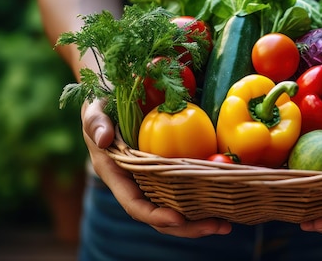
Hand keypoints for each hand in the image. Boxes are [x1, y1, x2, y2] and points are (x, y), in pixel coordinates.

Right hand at [81, 99, 231, 237]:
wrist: (116, 93)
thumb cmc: (103, 101)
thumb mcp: (94, 108)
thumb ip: (95, 122)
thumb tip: (104, 139)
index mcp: (116, 174)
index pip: (134, 204)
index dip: (154, 216)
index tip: (178, 219)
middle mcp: (135, 183)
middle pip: (160, 216)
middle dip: (188, 227)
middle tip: (220, 227)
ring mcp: (153, 178)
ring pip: (176, 208)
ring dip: (201, 220)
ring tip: (227, 224)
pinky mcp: (169, 169)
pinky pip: (186, 189)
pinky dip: (205, 198)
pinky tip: (227, 200)